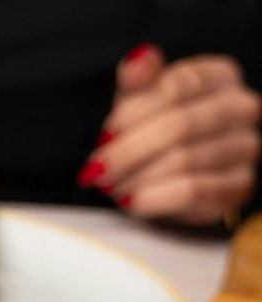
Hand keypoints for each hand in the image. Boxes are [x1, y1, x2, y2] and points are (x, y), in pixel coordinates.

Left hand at [79, 44, 260, 225]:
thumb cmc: (151, 129)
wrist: (167, 176)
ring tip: (112, 186)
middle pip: (179, 126)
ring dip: (137, 177)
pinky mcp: (239, 185)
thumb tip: (139, 59)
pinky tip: (133, 200)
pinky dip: (154, 197)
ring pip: (184, 160)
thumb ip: (136, 80)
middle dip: (129, 151)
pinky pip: (193, 190)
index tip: (104, 137)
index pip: (175, 87)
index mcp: (220, 75)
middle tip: (98, 169)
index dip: (132, 115)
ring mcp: (246, 146)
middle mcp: (242, 107)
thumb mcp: (136, 101)